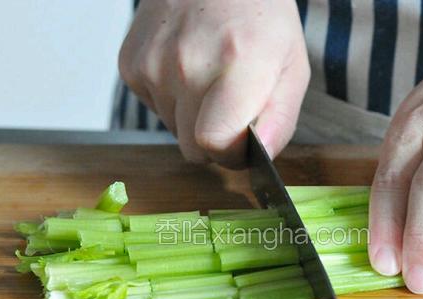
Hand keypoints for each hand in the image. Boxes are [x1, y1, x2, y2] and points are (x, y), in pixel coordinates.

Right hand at [119, 0, 309, 167]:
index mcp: (236, 66)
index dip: (231, 154)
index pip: (214, 143)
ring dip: (192, 117)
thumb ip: (280, 119)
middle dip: (214, 141)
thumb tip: (261, 155)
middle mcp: (187, 65)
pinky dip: (172, 99)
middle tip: (230, 109)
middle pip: (192, 148)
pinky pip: (154, 109)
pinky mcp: (131, 65)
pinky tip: (186, 69)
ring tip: (208, 78)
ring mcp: (153, 64)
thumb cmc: (259, 19)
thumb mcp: (291, 66)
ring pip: (173, 130)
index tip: (242, 143)